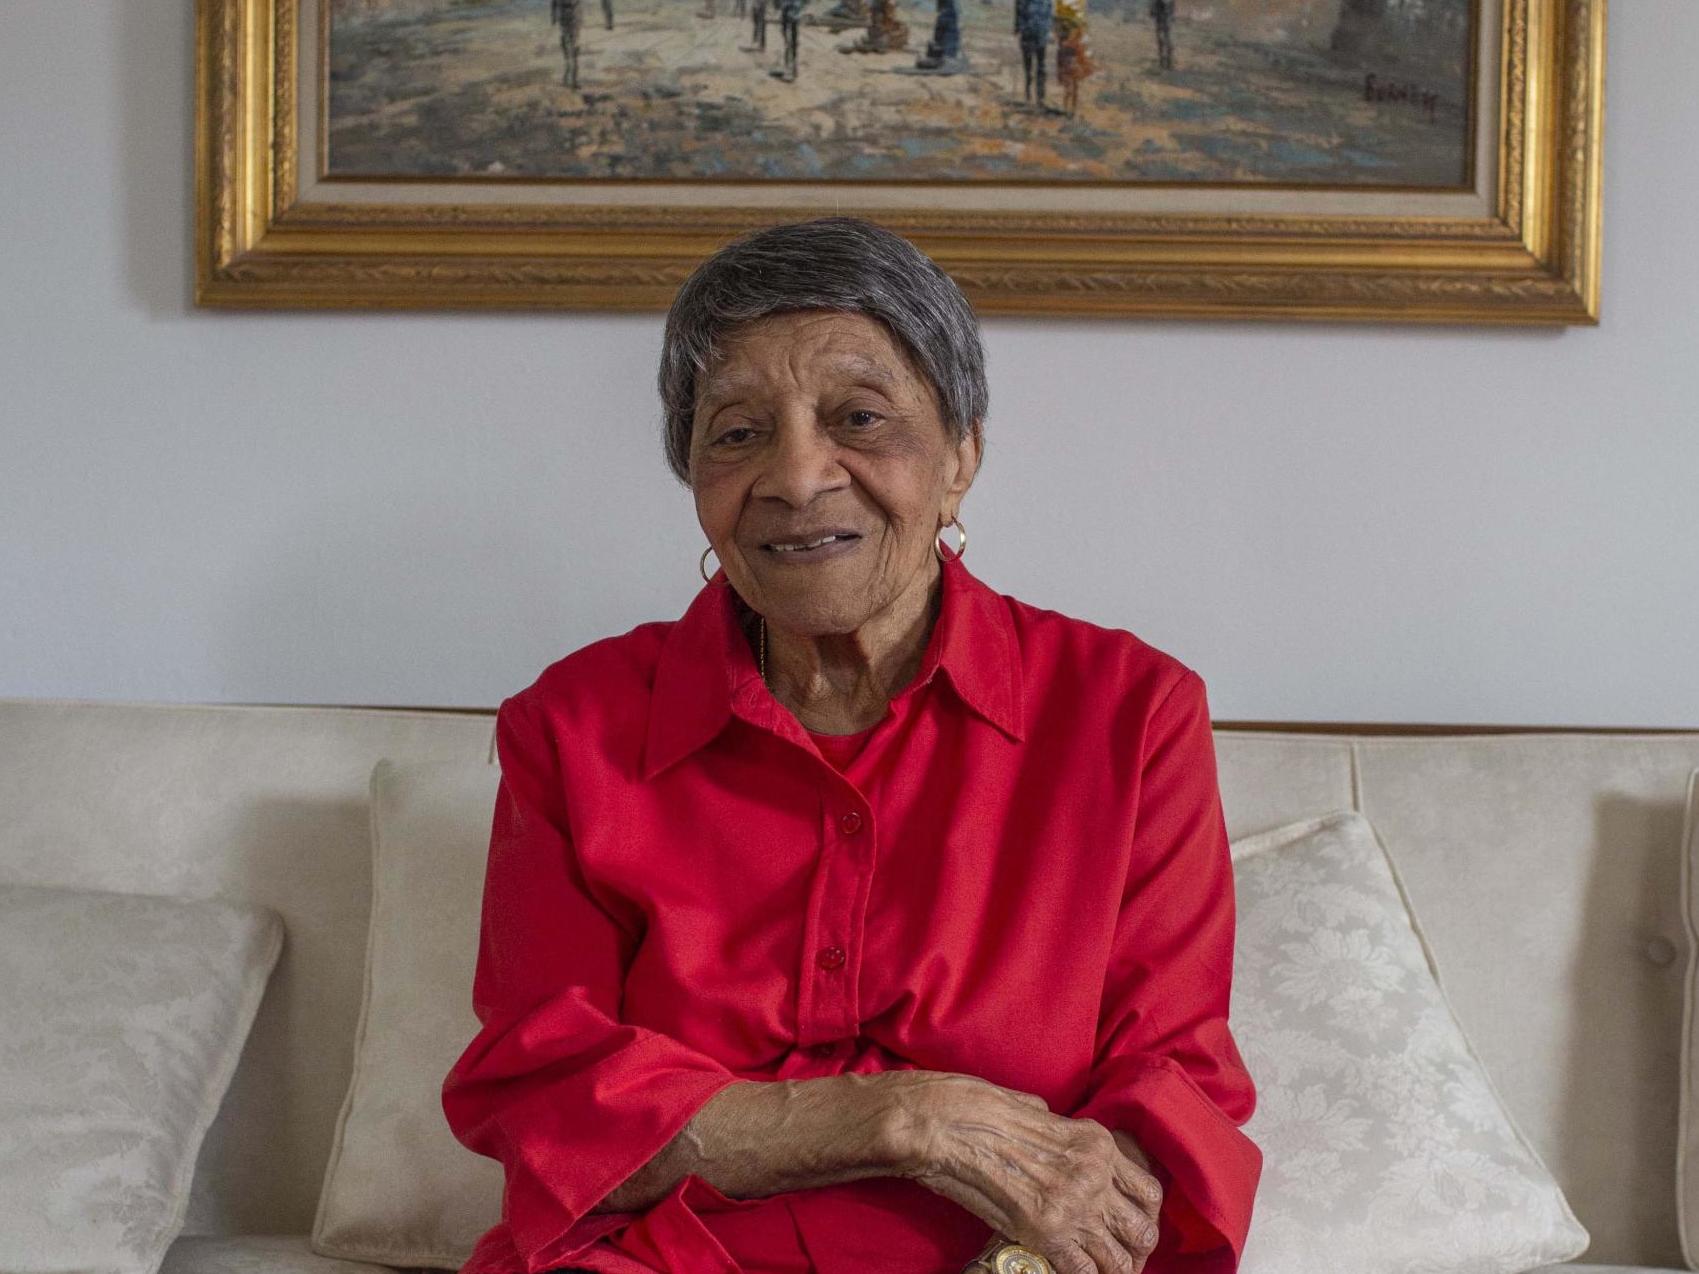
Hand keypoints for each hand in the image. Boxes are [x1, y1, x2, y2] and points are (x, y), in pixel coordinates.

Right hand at [882, 1073, 1163, 1273]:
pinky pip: (1084, 1270)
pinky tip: (1071, 1273)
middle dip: (1133, 1252)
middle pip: (1142, 1230)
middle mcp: (1094, 1174)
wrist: (946, 1120)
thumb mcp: (1035, 1112)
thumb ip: (1060, 1135)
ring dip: (1111, 1270)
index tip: (1129, 1230)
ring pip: (1119, 1259)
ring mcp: (1073, 1204)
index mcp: (1095, 1143)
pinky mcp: (1046, 1231)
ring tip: (1099, 1273)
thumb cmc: (981, 1108)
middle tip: (1117, 1261)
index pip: (1148, 1192)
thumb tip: (1059, 1142)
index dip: (1143, 1219)